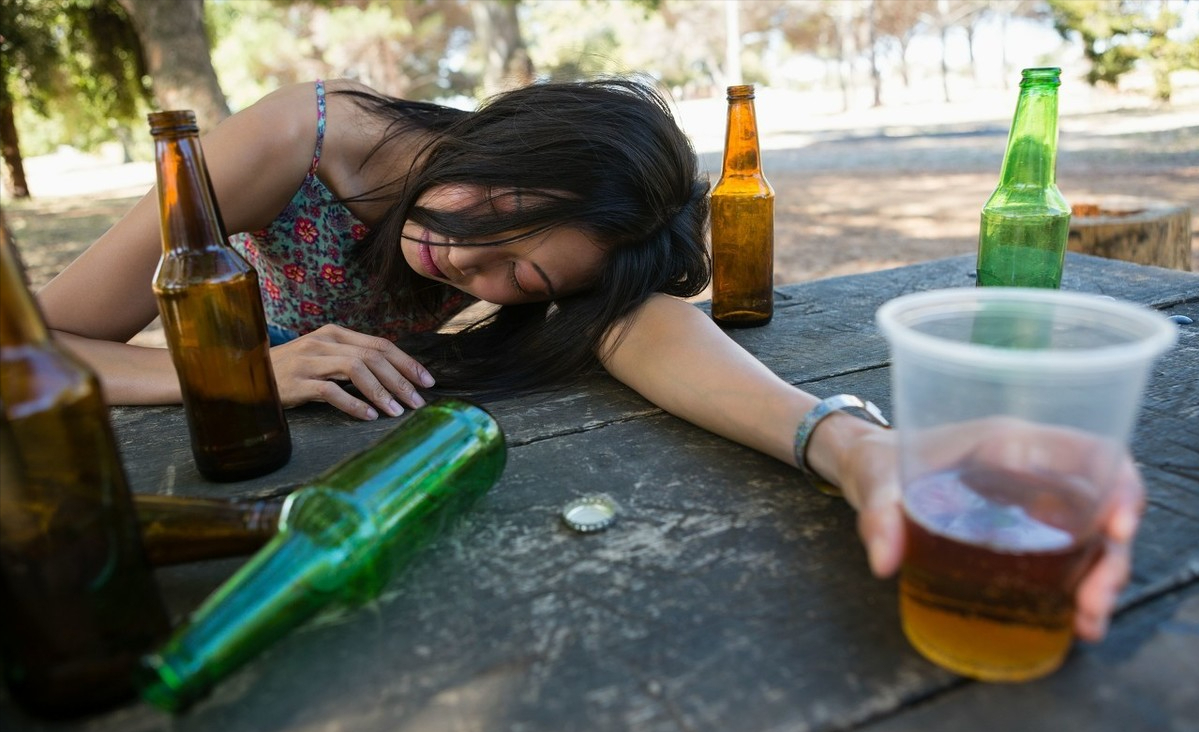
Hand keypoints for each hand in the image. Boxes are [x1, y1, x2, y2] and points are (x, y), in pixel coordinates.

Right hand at [268, 324, 435, 420]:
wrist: (244, 372)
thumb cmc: (290, 370)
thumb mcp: (323, 357)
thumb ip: (352, 360)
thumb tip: (392, 376)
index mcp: (335, 333)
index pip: (380, 344)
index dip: (407, 362)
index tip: (427, 381)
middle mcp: (325, 341)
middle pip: (374, 356)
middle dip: (401, 379)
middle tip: (418, 401)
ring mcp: (310, 360)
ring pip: (357, 369)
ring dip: (382, 391)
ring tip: (398, 411)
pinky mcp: (298, 381)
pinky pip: (331, 391)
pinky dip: (354, 404)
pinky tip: (369, 416)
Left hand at [836, 419, 1143, 641]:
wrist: (869, 466)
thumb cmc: (880, 462)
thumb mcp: (874, 482)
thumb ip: (879, 516)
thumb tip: (884, 561)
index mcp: (1009, 441)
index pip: (1088, 452)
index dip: (1117, 487)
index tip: (1117, 530)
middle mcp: (1034, 467)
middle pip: (1101, 504)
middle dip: (1111, 555)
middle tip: (1092, 603)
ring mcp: (1034, 499)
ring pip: (1093, 535)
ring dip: (1102, 577)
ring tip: (1087, 622)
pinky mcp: (1025, 528)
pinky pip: (1070, 552)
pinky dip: (1081, 585)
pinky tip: (1076, 619)